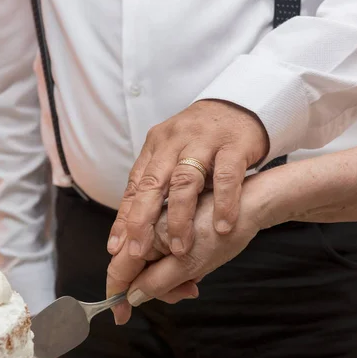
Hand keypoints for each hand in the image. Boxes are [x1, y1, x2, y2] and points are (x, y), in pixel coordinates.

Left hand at [107, 99, 267, 262]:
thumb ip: (156, 184)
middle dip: (142, 221)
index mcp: (156, 146)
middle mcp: (175, 142)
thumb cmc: (202, 139)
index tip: (116, 247)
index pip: (135, 185)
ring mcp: (204, 142)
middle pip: (152, 183)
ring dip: (180, 218)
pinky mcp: (233, 146)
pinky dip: (223, 203)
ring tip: (180, 248)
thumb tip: (132, 225)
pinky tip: (221, 227)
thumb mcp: (173, 156)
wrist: (240, 105)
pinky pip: (226, 177)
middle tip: (137, 252)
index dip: (125, 217)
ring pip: (184, 181)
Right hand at [121, 185, 263, 310]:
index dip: (117, 295)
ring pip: (151, 266)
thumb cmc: (223, 232)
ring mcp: (159, 229)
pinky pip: (164, 257)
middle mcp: (147, 228)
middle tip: (183, 294)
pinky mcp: (172, 229)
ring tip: (196, 280)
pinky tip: (196, 269)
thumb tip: (132, 296)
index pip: (119, 269)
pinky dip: (176, 269)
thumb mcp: (189, 266)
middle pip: (135, 270)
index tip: (121, 317)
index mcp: (146, 233)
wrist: (249, 207)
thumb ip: (156, 283)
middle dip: (155, 288)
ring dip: (170, 280)